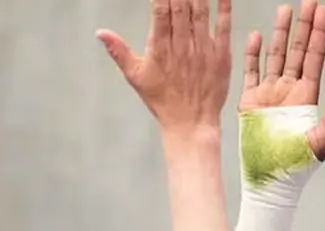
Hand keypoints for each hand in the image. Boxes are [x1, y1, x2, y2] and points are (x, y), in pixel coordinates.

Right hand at [97, 0, 231, 134]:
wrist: (190, 123)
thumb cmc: (161, 101)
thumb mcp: (136, 77)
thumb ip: (119, 52)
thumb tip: (100, 33)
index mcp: (159, 48)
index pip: (159, 11)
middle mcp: (181, 46)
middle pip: (180, 7)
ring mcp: (202, 50)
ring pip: (200, 12)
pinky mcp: (220, 57)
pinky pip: (223, 28)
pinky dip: (224, 9)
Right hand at [240, 0, 324, 160]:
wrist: (270, 180)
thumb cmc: (300, 165)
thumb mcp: (324, 138)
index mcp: (308, 96)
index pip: (315, 57)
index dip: (319, 34)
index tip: (323, 10)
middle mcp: (289, 91)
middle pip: (297, 50)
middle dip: (303, 26)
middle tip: (308, 1)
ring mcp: (269, 94)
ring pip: (275, 56)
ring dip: (280, 34)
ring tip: (285, 10)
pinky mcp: (250, 102)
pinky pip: (251, 72)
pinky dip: (253, 54)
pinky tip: (257, 36)